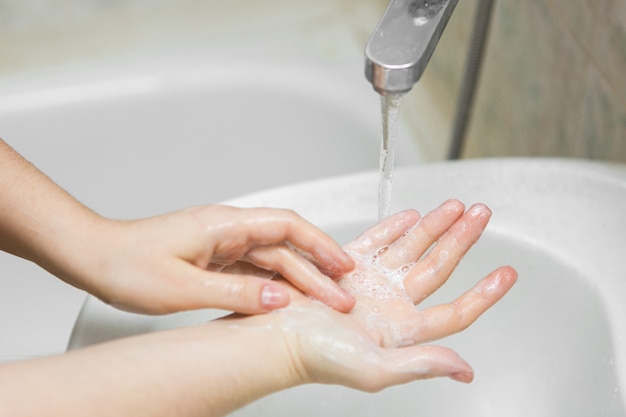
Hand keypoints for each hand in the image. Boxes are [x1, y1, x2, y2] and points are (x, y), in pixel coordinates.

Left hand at [80, 205, 354, 314]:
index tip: (343, 266)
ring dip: (300, 280)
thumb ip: (236, 294)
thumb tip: (280, 299)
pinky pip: (254, 272)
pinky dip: (275, 286)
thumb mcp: (183, 287)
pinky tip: (287, 302)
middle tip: (342, 297)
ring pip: (272, 260)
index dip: (320, 244)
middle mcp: (227, 231)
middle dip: (317, 270)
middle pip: (284, 247)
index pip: (286, 226)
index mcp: (223, 226)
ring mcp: (221, 245)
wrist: (94, 257)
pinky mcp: (214, 260)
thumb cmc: (126, 264)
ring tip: (324, 302)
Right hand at [236, 200, 516, 390]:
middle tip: (480, 215)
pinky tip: (410, 216)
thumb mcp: (375, 370)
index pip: (455, 310)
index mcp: (402, 331)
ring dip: (434, 226)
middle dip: (462, 239)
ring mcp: (370, 281)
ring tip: (456, 207)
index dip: (483, 293)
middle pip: (438, 267)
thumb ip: (421, 364)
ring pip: (412, 247)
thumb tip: (463, 368)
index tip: (506, 274)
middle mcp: (391, 304)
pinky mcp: (346, 264)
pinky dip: (393, 226)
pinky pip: (376, 240)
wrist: (274, 336)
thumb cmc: (316, 358)